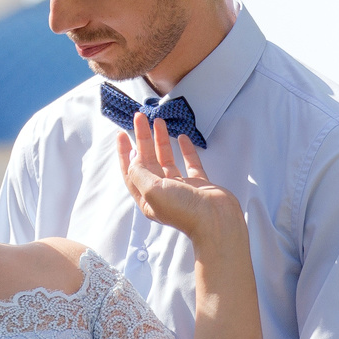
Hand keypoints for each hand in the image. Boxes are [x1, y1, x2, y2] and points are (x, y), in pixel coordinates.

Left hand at [116, 113, 242, 246]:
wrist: (216, 220)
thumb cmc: (183, 209)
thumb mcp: (152, 190)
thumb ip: (139, 173)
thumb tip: (133, 158)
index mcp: (147, 197)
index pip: (131, 171)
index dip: (125, 152)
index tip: (122, 133)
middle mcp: (162, 192)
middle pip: (148, 161)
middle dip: (143, 139)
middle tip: (140, 118)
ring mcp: (181, 188)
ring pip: (167, 159)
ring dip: (162, 141)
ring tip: (158, 122)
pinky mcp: (199, 184)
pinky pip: (190, 163)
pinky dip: (186, 150)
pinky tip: (182, 138)